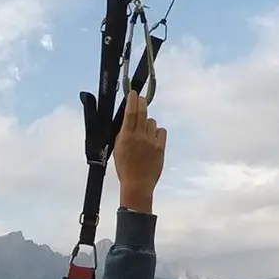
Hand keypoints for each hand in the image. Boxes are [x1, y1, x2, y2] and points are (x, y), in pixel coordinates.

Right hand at [111, 90, 165, 213]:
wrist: (138, 184)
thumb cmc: (125, 168)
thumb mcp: (118, 150)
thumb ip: (122, 135)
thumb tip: (128, 122)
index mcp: (125, 137)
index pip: (129, 114)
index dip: (132, 101)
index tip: (133, 93)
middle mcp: (138, 137)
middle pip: (142, 113)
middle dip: (141, 103)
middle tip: (141, 99)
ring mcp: (150, 141)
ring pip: (152, 122)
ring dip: (148, 123)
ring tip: (145, 133)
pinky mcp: (160, 147)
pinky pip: (161, 131)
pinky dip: (157, 132)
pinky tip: (153, 139)